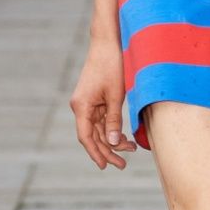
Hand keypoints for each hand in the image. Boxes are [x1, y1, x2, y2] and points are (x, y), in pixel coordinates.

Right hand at [69, 39, 136, 167]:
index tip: (105, 166)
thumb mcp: (115, 96)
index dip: (96, 153)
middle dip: (107, 151)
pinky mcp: (93, 100)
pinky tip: (123, 137)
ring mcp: (86, 103)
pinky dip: (111, 129)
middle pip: (92, 136)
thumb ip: (113, 120)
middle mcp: (80, 107)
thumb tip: (112, 143)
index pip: (86, 137)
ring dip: (111, 140)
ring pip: (98, 129)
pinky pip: (101, 120)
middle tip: (122, 164)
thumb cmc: (111, 66)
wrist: (106, 44)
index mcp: (81, 106)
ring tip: (129, 149)